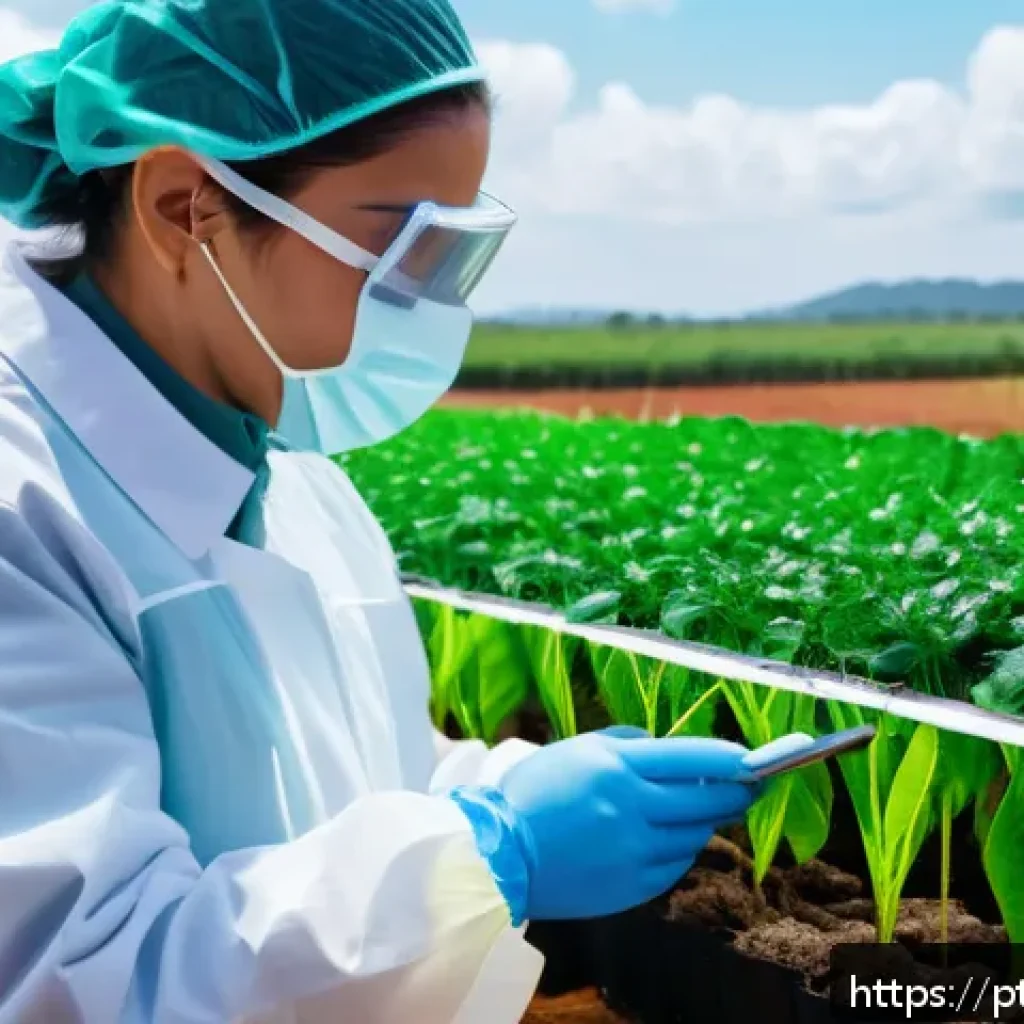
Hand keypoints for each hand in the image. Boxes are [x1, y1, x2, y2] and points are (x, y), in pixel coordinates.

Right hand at [494, 727, 757, 920]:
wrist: (501, 855)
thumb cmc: (534, 792)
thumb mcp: (576, 749)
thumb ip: (624, 742)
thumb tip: (663, 746)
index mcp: (617, 767)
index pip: (692, 758)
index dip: (730, 759)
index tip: (753, 759)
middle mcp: (632, 808)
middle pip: (706, 799)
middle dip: (737, 792)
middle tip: (751, 786)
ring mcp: (635, 851)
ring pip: (694, 834)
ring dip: (706, 820)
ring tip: (706, 810)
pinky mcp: (632, 886)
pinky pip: (675, 865)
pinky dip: (682, 849)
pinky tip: (674, 838)